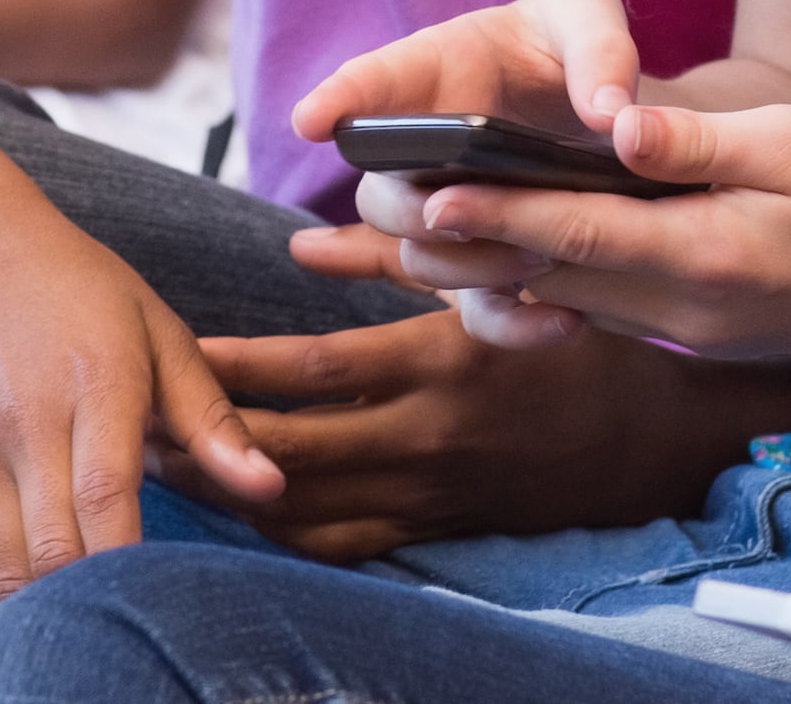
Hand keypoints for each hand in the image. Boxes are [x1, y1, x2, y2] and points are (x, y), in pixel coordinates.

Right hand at [0, 209, 282, 618]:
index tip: (169, 609)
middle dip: (95, 612)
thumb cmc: (78, 288)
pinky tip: (18, 626)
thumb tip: (272, 488)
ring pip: (1, 571)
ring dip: (41, 619)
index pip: (107, 502)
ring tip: (86, 640)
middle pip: (53, 554)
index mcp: (97, 388)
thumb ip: (213, 420)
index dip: (132, 570)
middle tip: (135, 636)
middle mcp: (26, 424)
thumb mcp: (161, 333)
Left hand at [186, 304, 790, 565]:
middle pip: (291, 453)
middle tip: (135, 419)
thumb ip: (396, 258)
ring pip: (306, 511)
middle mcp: (429, 440)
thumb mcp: (500, 279)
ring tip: (165, 466)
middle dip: (208, 441)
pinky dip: (284, 534)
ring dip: (230, 492)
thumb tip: (298, 245)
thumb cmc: (575, 337)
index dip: (236, 366)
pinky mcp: (436, 527)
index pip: (314, 372)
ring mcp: (431, 494)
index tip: (169, 346)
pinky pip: (345, 544)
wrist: (656, 436)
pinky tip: (238, 512)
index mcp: (442, 366)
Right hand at [291, 0, 663, 348]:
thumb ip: (599, 51)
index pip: (369, 84)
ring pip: (420, 262)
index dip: (336, 102)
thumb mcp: (588, 17)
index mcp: (431, 72)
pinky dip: (515, 326)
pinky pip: (481, 314)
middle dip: (411, 212)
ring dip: (469, 267)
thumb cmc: (572, 45)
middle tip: (461, 213)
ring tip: (543, 253)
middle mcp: (422, 153)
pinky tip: (566, 318)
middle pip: (379, 195)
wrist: (604, 113)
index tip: (310, 121)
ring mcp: (451, 214)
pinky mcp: (490, 267)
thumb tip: (609, 117)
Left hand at [359, 98, 790, 362]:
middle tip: (381, 221)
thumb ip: (699, 143)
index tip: (427, 189)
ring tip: (416, 237)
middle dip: (467, 248)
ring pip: (571, 302)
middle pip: (552, 279)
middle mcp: (687, 309)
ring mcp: (694, 331)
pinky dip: (552, 285)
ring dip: (497, 270)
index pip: (576, 235)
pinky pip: (608, 313)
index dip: (496, 210)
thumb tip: (618, 126)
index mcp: (707, 256)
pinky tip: (513, 258)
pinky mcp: (704, 333)